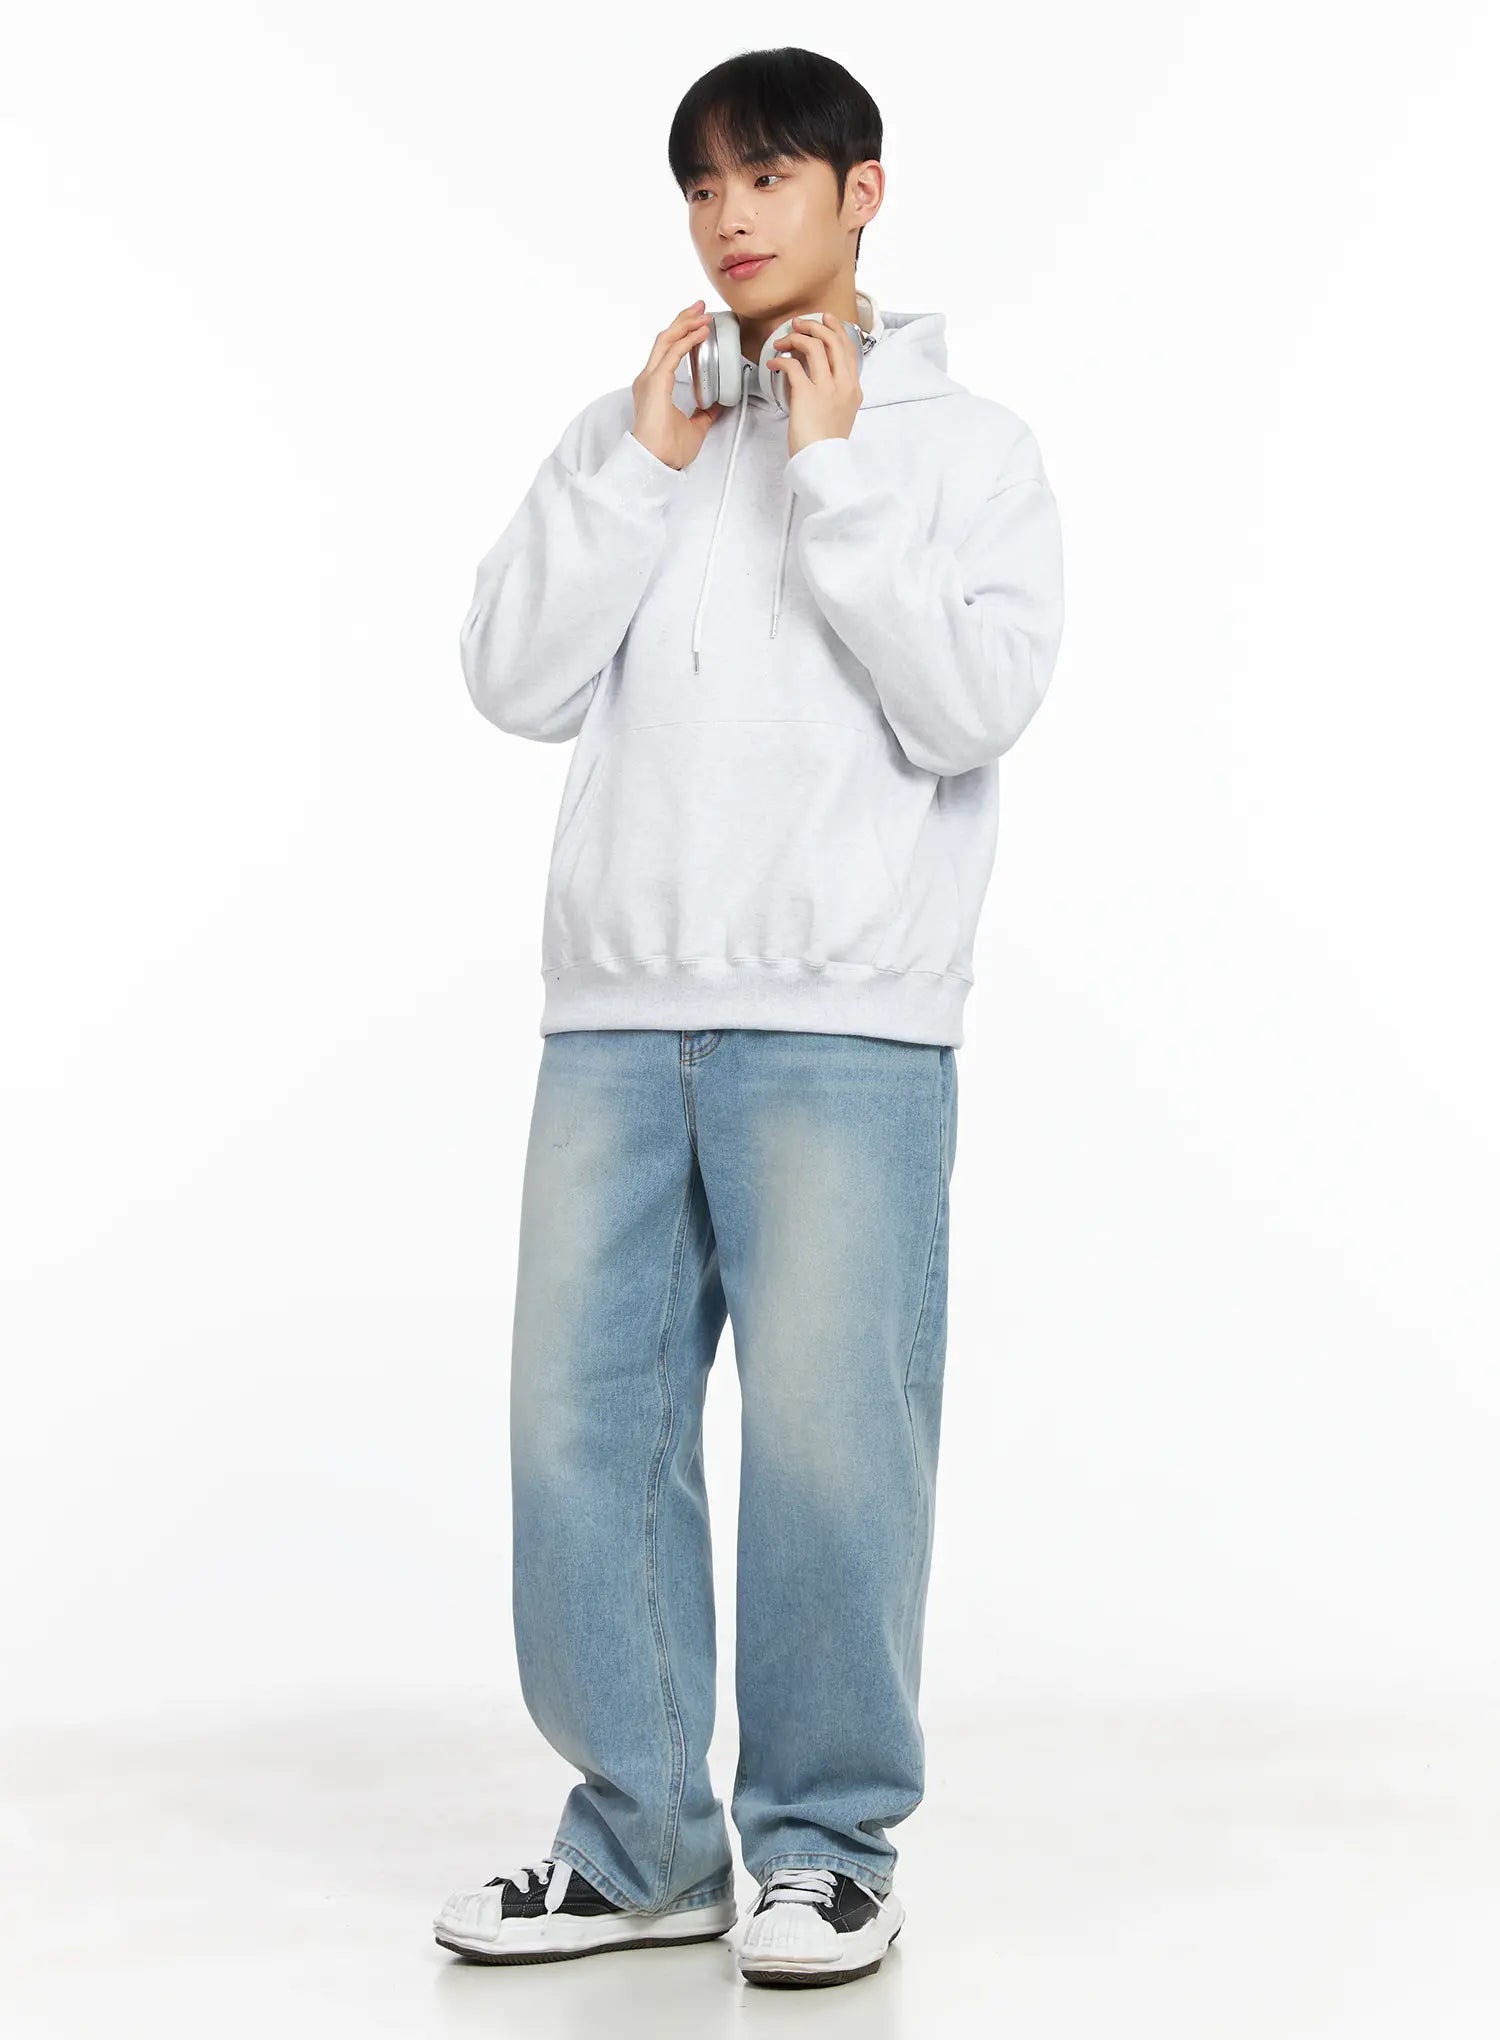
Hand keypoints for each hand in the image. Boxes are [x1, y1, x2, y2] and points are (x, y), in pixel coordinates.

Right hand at [630, 302, 723, 469]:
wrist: (656, 463)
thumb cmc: (668, 450)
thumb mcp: (694, 428)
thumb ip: (703, 414)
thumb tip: (716, 406)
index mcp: (655, 386)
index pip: (667, 351)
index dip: (682, 333)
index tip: (698, 322)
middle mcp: (649, 378)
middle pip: (665, 339)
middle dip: (683, 320)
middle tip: (701, 307)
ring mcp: (650, 378)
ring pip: (667, 340)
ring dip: (686, 324)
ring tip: (703, 313)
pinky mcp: (656, 382)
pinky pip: (673, 353)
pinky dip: (688, 339)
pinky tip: (701, 332)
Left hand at [768, 314, 863, 456]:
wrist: (823, 462)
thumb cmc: (827, 443)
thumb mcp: (841, 414)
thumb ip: (837, 394)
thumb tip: (818, 377)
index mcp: (853, 388)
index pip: (848, 349)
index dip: (835, 329)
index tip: (824, 320)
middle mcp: (843, 384)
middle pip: (832, 340)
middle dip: (814, 326)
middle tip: (799, 324)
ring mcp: (826, 388)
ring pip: (814, 346)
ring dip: (795, 339)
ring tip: (782, 342)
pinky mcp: (806, 394)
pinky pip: (793, 365)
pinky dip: (780, 360)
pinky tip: (773, 364)